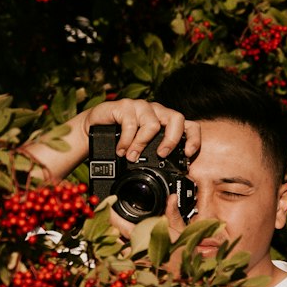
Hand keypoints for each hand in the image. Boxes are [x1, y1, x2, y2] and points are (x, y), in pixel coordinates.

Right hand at [83, 98, 199, 163]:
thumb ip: (155, 156)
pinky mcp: (124, 106)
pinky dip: (126, 142)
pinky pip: (131, 124)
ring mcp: (141, 107)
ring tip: (131, 157)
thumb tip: (170, 180)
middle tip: (161, 154)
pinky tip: (120, 150)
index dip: (193, 139)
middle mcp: (156, 112)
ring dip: (141, 145)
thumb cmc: (120, 140)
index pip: (189, 125)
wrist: (93, 129)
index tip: (188, 154)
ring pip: (152, 124)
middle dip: (171, 140)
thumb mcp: (141, 150)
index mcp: (165, 122)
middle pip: (177, 119)